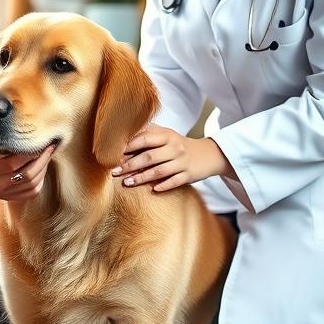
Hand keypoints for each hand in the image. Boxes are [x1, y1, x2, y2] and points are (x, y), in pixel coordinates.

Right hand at [0, 140, 55, 205]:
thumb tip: (2, 128)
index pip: (12, 163)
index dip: (28, 152)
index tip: (38, 140)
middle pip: (27, 175)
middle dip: (41, 159)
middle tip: (49, 145)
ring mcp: (4, 194)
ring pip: (32, 184)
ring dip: (43, 169)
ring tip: (47, 154)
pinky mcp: (10, 197)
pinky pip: (31, 192)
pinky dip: (40, 180)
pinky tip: (42, 167)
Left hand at [111, 125, 230, 192]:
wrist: (208, 154)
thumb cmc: (180, 145)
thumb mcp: (167, 135)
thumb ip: (149, 133)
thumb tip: (125, 136)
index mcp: (167, 136)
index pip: (145, 139)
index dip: (129, 146)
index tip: (115, 154)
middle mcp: (175, 148)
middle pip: (149, 157)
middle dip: (130, 165)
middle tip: (115, 172)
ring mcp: (182, 162)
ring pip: (159, 171)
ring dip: (141, 178)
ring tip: (126, 183)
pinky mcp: (189, 175)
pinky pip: (174, 181)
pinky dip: (163, 186)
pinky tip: (152, 190)